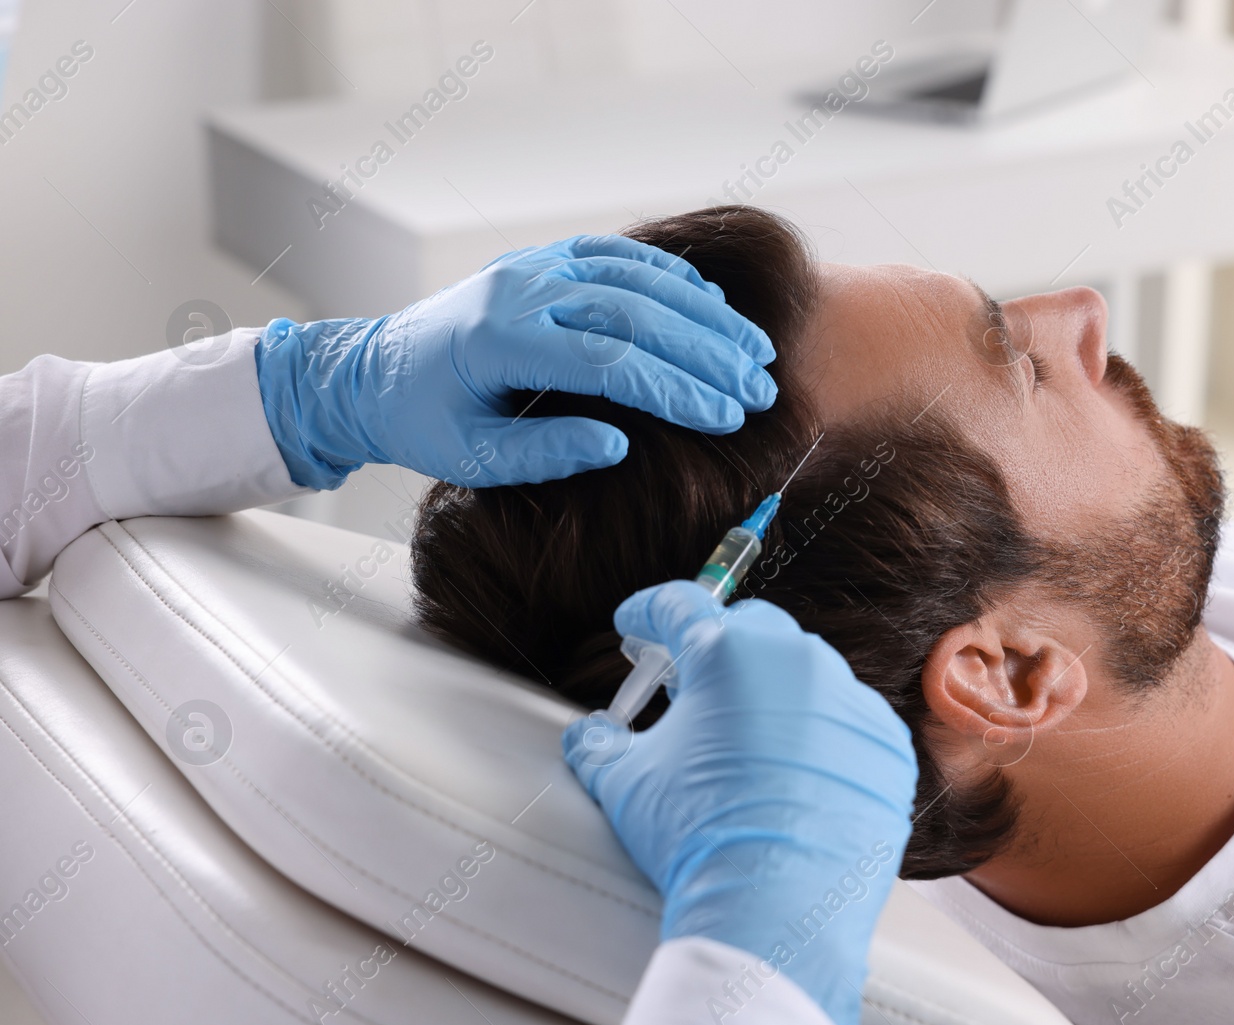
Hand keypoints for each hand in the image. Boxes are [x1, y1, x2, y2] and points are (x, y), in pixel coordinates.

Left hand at [254, 235, 776, 489]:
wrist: (372, 371)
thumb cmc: (423, 424)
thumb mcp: (473, 459)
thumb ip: (545, 453)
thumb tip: (620, 445)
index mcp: (501, 340)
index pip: (611, 360)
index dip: (677, 389)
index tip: (728, 417)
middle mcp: (522, 291)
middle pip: (637, 312)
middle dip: (709, 353)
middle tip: (761, 391)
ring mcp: (534, 267)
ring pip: (637, 277)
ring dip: (704, 314)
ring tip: (755, 353)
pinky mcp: (543, 261)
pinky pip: (618, 256)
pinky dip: (670, 278)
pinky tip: (711, 309)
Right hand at [563, 581, 916, 1024]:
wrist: (774, 909)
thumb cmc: (696, 836)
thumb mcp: (625, 783)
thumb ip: (600, 743)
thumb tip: (591, 735)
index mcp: (727, 652)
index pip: (679, 607)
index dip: (649, 614)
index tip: (637, 624)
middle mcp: (796, 660)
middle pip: (749, 629)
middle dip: (715, 649)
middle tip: (687, 688)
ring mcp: (849, 701)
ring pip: (804, 676)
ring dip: (772, 695)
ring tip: (744, 743)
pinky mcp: (886, 745)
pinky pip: (848, 724)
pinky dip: (821, 739)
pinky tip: (796, 778)